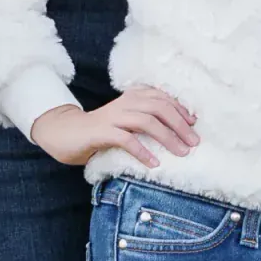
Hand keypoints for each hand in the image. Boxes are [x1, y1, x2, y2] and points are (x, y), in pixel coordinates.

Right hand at [30, 85, 198, 168]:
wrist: (66, 132)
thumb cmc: (102, 130)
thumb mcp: (127, 120)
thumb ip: (147, 120)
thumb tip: (178, 133)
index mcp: (133, 96)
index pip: (163, 98)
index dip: (181, 110)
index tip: (194, 124)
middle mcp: (125, 103)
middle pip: (160, 108)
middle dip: (180, 125)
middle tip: (194, 143)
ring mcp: (113, 116)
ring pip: (147, 121)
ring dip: (167, 137)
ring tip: (181, 153)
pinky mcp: (102, 132)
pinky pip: (126, 140)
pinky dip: (142, 151)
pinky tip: (154, 163)